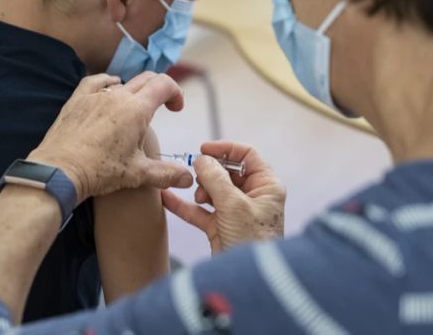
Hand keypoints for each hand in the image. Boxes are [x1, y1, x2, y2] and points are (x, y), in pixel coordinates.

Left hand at [28, 72, 193, 201]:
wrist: (59, 171)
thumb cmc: (101, 171)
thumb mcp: (138, 174)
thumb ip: (166, 174)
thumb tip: (188, 179)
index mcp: (137, 109)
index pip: (164, 85)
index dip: (175, 93)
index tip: (176, 108)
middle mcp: (117, 96)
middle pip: (145, 79)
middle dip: (159, 89)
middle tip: (163, 106)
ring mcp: (95, 96)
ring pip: (122, 83)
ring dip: (134, 91)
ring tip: (135, 109)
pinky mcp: (77, 100)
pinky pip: (95, 82)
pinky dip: (107, 81)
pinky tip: (110, 85)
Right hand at [161, 141, 285, 253]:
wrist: (247, 283)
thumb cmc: (251, 242)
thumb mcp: (233, 205)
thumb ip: (215, 178)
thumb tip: (201, 159)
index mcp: (266, 186)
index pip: (247, 155)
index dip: (225, 149)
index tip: (203, 148)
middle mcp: (253, 197)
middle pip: (227, 172)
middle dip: (210, 173)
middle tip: (197, 176)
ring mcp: (236, 213)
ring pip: (213, 191)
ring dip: (200, 190)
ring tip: (197, 197)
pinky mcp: (221, 228)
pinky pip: (200, 212)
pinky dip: (185, 206)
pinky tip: (166, 198)